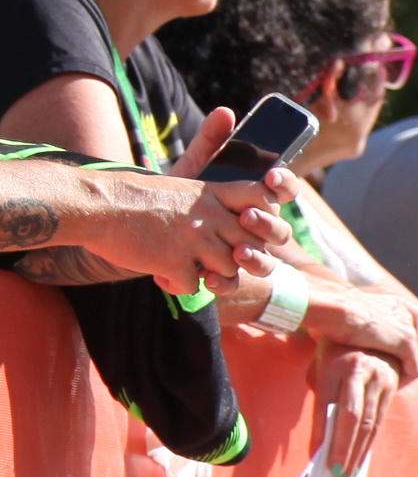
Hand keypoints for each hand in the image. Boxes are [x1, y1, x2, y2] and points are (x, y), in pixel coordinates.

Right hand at [60, 159, 286, 289]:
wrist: (95, 206)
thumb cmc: (131, 198)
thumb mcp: (178, 190)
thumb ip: (209, 205)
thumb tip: (235, 227)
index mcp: (212, 194)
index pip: (263, 200)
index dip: (263, 218)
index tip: (244, 228)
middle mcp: (211, 216)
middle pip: (253, 245)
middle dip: (237, 258)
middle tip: (211, 260)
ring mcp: (196, 239)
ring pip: (230, 271)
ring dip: (209, 276)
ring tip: (183, 268)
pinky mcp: (176, 261)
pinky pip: (194, 287)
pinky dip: (177, 286)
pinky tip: (160, 276)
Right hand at [304, 280, 417, 389]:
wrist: (334, 306)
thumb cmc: (328, 307)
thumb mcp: (345, 309)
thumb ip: (352, 316)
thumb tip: (339, 326)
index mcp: (392, 298)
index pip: (401, 322)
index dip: (390, 339)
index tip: (379, 352)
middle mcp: (405, 309)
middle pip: (409, 336)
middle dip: (399, 353)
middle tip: (386, 369)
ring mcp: (408, 327)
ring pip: (413, 354)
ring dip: (402, 368)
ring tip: (389, 382)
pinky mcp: (407, 343)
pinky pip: (413, 367)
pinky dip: (405, 379)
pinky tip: (393, 389)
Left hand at [316, 343, 399, 476]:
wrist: (370, 328)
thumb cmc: (335, 353)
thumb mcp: (322, 366)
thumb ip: (323, 396)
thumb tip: (324, 436)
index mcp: (336, 365)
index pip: (326, 406)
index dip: (321, 433)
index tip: (315, 458)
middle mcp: (361, 371)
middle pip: (353, 418)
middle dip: (344, 449)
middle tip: (335, 475)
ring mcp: (380, 379)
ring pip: (370, 423)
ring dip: (357, 452)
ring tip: (347, 474)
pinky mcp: (392, 387)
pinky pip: (380, 420)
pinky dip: (369, 442)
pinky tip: (360, 458)